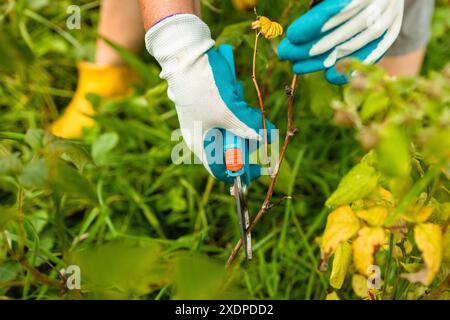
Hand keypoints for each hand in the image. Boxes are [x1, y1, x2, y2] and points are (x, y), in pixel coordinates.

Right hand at [145, 14, 274, 183]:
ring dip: (241, 116)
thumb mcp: (229, 111)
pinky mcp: (208, 104)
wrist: (186, 55)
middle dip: (245, 137)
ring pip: (231, 127)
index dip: (239, 172)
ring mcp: (203, 118)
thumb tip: (265, 138)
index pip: (220, 170)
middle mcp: (200, 134)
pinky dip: (235, 105)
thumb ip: (248, 128)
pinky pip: (228, 111)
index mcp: (199, 144)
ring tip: (237, 99)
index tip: (257, 168)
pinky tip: (233, 91)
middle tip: (256, 127)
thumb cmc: (204, 89)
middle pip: (229, 148)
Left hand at [278, 0, 404, 83]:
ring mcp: (389, 17)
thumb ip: (320, 4)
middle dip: (310, 46)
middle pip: (341, 31)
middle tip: (285, 54)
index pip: (334, 9)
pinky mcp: (391, 30)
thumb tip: (297, 29)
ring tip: (297, 66)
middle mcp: (380, 2)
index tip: (292, 36)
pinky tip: (328, 76)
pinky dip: (350, 67)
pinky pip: (372, 54)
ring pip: (353, 45)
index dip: (312, 24)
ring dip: (322, 60)